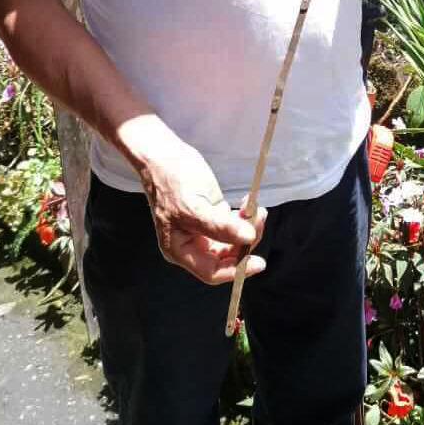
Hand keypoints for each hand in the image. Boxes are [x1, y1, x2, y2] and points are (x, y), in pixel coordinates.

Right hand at [123, 117, 266, 284]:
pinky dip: (244, 218)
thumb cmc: (171, 180)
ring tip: (257, 208)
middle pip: (226, 257)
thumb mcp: (194, 206)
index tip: (258, 262)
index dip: (236, 269)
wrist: (164, 153)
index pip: (211, 271)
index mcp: (180, 249)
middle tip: (259, 219)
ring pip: (233, 240)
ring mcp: (203, 230)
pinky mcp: (213, 216)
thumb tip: (247, 239)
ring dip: (248, 228)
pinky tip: (247, 204)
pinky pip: (233, 225)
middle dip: (245, 242)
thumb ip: (220, 226)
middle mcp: (192, 244)